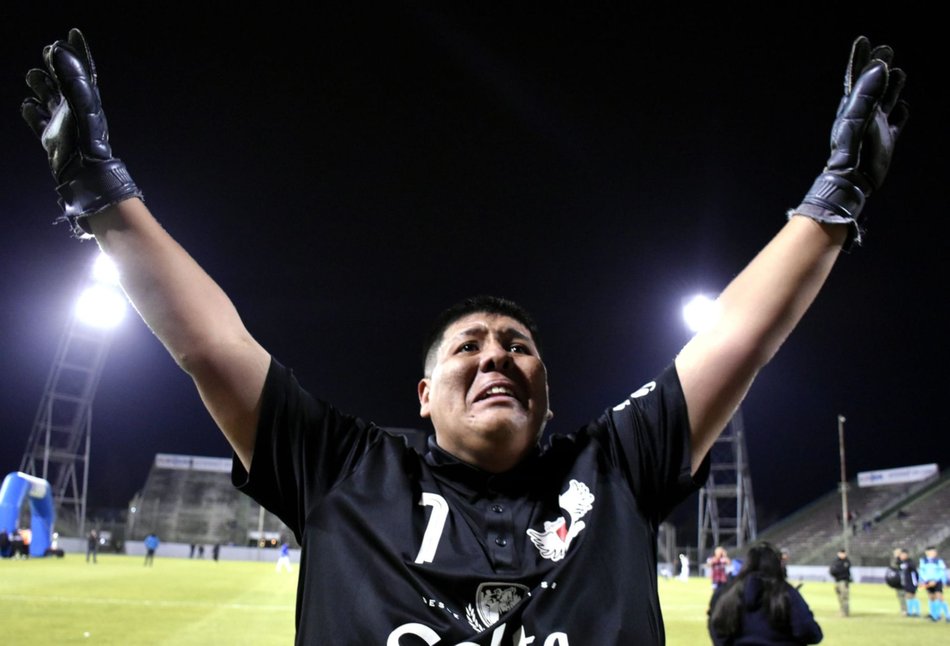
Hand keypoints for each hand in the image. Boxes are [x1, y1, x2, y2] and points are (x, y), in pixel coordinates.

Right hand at [21, 28, 141, 237]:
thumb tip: (59, 52)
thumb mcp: (80, 107)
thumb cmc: (88, 145)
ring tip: (33, 76)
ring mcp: (62, 126)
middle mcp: (74, 112)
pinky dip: (32, 113)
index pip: (83, 71)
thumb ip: (72, 80)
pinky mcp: (51, 141)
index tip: (73, 34)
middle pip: (64, 83)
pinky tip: (27, 106)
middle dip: (56, 66)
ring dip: (42, 87)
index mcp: (86, 101)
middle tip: (47, 51)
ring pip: (49, 100)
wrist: (86, 177)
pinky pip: (39, 123)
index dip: (78, 52)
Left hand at [794, 35, 908, 249]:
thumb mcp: (857, 118)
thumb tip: (878, 67)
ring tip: (898, 72)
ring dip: (892, 86)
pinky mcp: (887, 140)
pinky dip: (901, 113)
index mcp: (853, 106)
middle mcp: (864, 114)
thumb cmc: (850, 152)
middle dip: (879, 68)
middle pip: (874, 85)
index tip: (863, 42)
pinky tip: (903, 108)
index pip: (857, 77)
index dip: (860, 60)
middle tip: (886, 50)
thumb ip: (867, 93)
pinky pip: (897, 122)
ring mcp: (876, 127)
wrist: (852, 181)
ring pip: (887, 100)